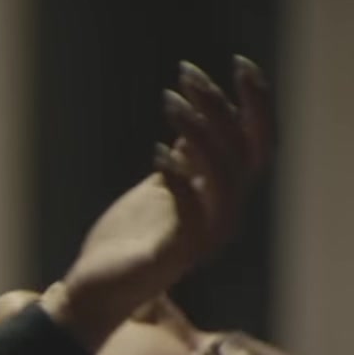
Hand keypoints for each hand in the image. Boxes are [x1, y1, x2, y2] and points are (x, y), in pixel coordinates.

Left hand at [53, 56, 273, 349]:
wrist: (96, 291)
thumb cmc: (130, 240)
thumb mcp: (162, 187)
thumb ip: (185, 158)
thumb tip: (195, 117)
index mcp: (224, 197)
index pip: (257, 143)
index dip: (257, 103)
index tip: (239, 63)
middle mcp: (224, 217)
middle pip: (244, 152)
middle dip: (222, 107)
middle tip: (187, 75)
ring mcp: (203, 239)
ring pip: (225, 177)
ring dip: (201, 132)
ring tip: (170, 101)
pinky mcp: (175, 255)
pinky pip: (193, 213)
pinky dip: (182, 178)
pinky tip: (158, 152)